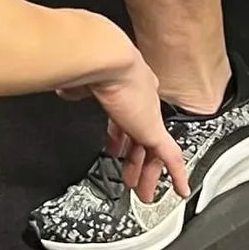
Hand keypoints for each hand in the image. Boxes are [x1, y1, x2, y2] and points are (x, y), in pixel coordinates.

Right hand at [60, 45, 189, 204]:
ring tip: (144, 191)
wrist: (106, 59)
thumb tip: (67, 89)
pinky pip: (171, 157)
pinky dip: (177, 175)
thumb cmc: (92, 64)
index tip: (117, 146)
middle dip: (135, 158)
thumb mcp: (80, 80)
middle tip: (131, 174)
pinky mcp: (155, 130)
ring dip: (147, 172)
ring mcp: (149, 116)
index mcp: (124, 88)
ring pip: (153, 150)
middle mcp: (141, 100)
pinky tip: (181, 188)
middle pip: (141, 136)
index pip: (126, 117)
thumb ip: (77, 87)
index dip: (122, 134)